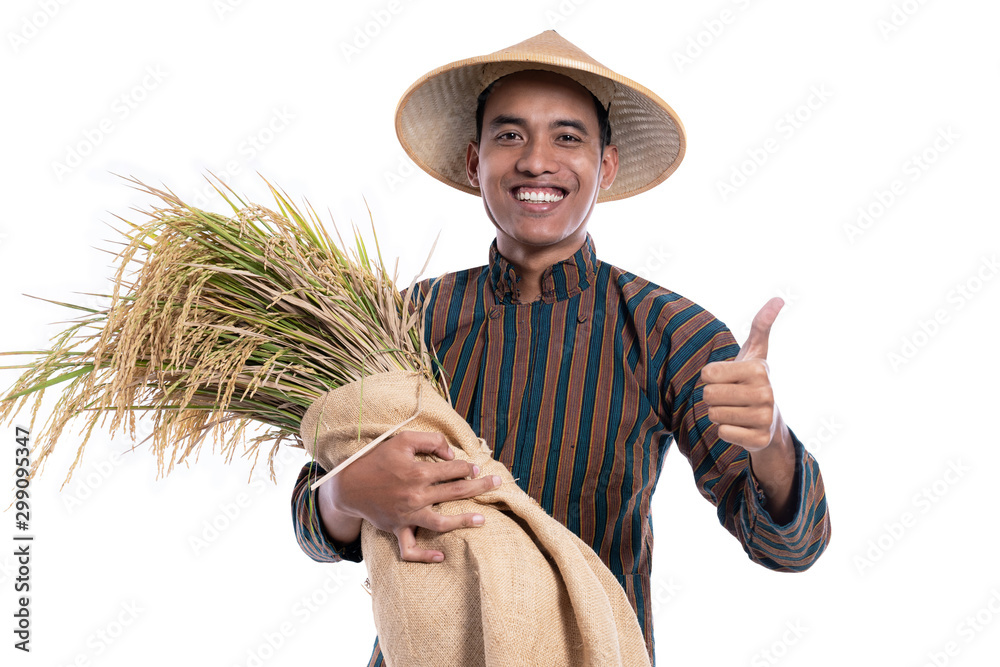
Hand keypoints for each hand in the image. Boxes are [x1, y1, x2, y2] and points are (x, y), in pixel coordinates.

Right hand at [320, 430, 500, 562]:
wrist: (349, 485)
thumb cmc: (376, 459)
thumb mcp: (402, 440)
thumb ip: (430, 441)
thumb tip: (451, 454)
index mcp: (418, 472)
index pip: (453, 470)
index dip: (467, 467)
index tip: (475, 467)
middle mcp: (415, 496)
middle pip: (455, 493)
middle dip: (479, 487)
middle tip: (497, 483)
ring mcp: (406, 515)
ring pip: (440, 523)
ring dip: (463, 521)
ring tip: (482, 519)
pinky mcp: (397, 529)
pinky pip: (410, 549)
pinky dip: (425, 555)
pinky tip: (441, 556)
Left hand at [701, 297, 783, 451]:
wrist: (769, 421)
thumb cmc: (752, 380)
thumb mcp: (755, 351)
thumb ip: (761, 325)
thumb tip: (779, 298)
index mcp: (760, 369)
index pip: (707, 374)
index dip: (711, 377)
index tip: (729, 378)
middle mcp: (767, 393)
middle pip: (708, 395)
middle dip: (713, 396)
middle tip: (730, 396)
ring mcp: (765, 418)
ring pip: (713, 415)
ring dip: (718, 413)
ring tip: (736, 410)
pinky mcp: (759, 440)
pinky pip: (722, 433)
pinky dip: (725, 430)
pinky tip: (740, 426)